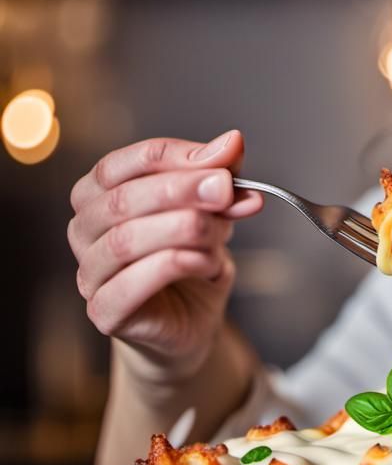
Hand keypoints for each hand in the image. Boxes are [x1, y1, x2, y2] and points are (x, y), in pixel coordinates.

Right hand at [67, 131, 262, 380]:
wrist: (195, 322)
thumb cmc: (194, 262)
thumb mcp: (214, 213)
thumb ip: (219, 178)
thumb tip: (233, 142)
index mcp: (100, 195)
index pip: (123, 163)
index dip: (172, 156)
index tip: (222, 156)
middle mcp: (85, 230)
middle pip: (122, 200)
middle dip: (181, 189)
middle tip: (225, 188)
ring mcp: (90, 273)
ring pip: (125, 240)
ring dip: (183, 229)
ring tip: (221, 231)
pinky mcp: (105, 312)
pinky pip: (131, 283)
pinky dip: (176, 264)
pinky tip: (208, 261)